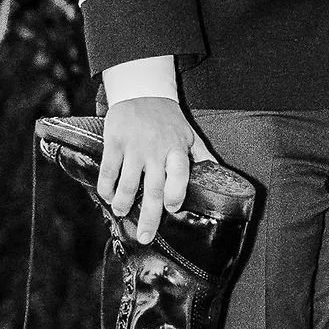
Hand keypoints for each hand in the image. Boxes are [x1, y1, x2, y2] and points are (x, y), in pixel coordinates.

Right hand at [99, 96, 202, 246]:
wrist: (142, 91)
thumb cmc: (168, 118)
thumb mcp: (189, 134)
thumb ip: (202, 156)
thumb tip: (222, 177)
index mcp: (177, 150)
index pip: (180, 174)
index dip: (177, 193)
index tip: (172, 209)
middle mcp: (156, 151)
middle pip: (154, 189)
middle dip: (149, 217)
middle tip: (145, 237)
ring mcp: (134, 147)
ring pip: (128, 183)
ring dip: (123, 202)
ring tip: (121, 212)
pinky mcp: (114, 142)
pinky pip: (109, 170)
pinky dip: (106, 187)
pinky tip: (106, 196)